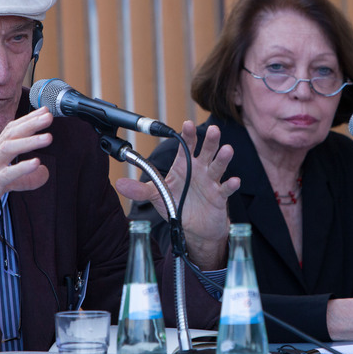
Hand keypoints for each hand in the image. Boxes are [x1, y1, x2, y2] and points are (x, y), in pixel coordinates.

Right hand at [0, 107, 53, 251]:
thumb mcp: (3, 184)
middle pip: (11, 135)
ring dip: (29, 142)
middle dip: (31, 123)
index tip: (44, 111)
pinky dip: (21, 168)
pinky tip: (35, 163)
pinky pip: (5, 175)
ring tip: (48, 137)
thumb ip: (24, 177)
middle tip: (49, 115)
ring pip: (8, 149)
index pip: (10, 131)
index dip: (27, 120)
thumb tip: (44, 171)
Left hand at [115, 121, 239, 269]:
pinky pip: (225, 189)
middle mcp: (199, 170)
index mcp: (184, 166)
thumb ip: (139, 190)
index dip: (188, 136)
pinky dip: (230, 185)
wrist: (194, 228)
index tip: (187, 125)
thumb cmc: (177, 205)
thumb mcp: (157, 196)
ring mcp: (211, 182)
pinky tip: (234, 181)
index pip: (186, 147)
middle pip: (206, 151)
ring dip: (223, 158)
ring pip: (218, 167)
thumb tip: (119, 184)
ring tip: (227, 149)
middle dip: (209, 141)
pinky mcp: (219, 197)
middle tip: (213, 129)